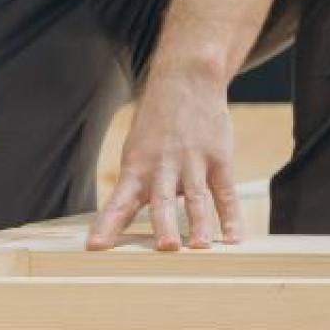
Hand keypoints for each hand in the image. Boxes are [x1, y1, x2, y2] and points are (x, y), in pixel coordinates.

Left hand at [88, 56, 240, 249]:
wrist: (186, 81)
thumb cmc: (156, 124)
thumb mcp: (136, 149)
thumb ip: (135, 186)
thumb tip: (125, 223)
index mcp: (136, 168)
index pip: (118, 203)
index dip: (107, 225)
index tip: (95, 247)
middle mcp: (163, 167)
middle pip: (161, 202)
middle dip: (164, 225)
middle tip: (166, 248)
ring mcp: (193, 162)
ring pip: (196, 198)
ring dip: (200, 223)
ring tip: (201, 247)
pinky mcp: (218, 158)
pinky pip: (225, 192)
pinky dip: (231, 216)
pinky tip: (234, 237)